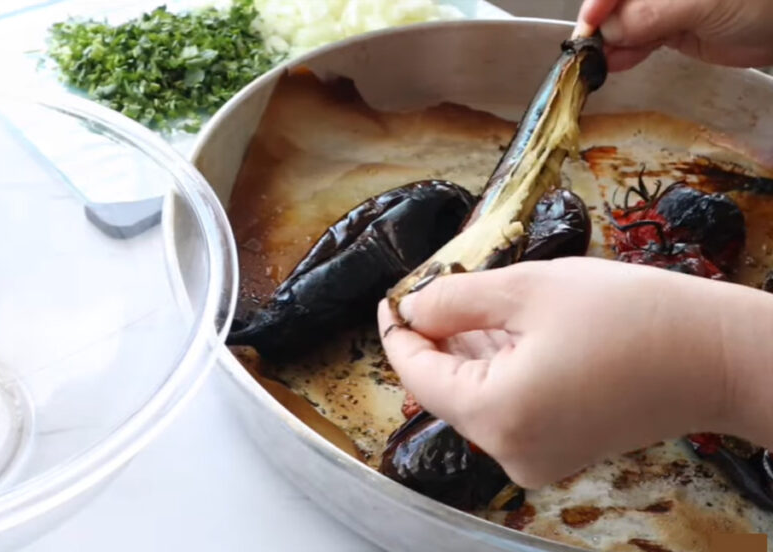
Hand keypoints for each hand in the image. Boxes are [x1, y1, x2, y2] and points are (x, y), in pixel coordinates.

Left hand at [376, 256, 749, 488]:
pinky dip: (497, 371)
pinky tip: (503, 331)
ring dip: (467, 352)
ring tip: (470, 302)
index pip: (416, 374)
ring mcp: (535, 458)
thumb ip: (454, 300)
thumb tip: (412, 309)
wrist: (718, 356)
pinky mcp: (558, 452)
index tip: (390, 299)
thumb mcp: (526, 289)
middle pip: (444, 389)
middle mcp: (508, 451)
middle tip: (433, 289)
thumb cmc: (629, 316)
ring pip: (475, 397)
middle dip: (436, 338)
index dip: (397, 332)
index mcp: (494, 415)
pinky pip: (506, 409)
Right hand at [575, 0, 772, 70]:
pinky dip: (623, 54)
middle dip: (599, 27)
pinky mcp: (671, 28)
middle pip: (613, 6)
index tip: (588, 28)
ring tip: (598, 64)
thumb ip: (648, 14)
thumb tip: (608, 30)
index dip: (597, 4)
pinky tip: (613, 64)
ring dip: (608, 45)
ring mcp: (663, 7)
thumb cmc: (759, 0)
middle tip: (589, 52)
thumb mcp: (699, 1)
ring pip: (623, 25)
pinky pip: (637, 40)